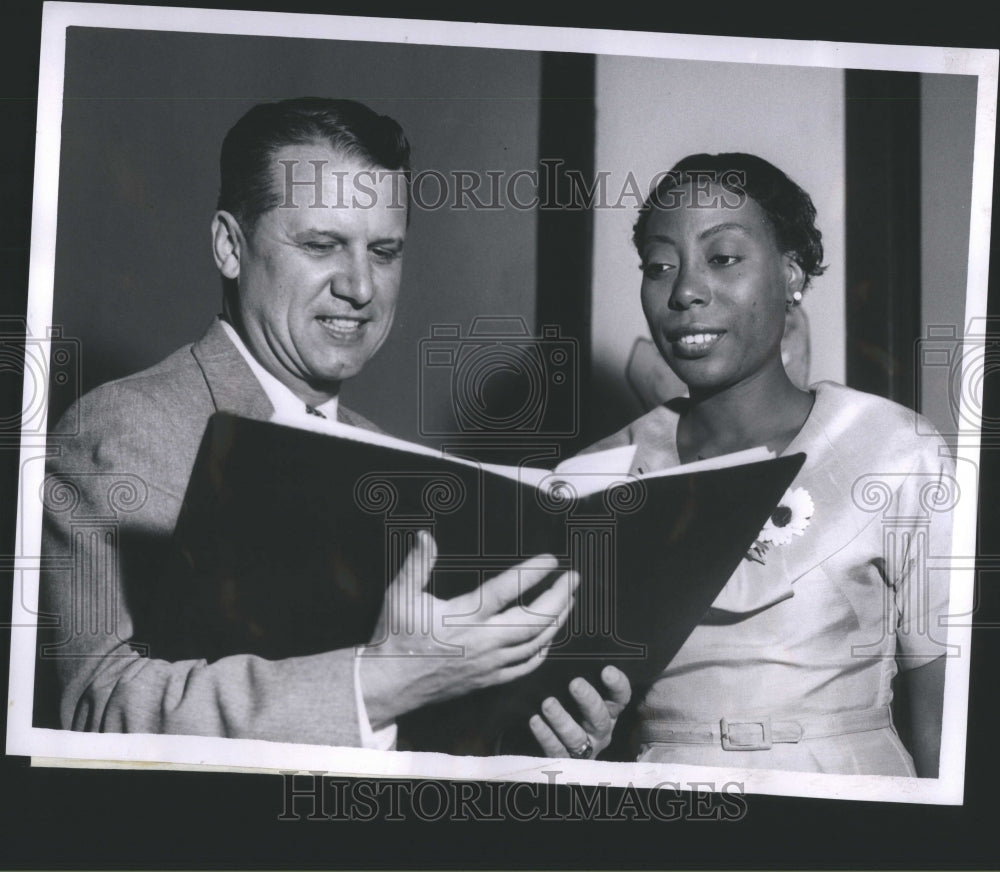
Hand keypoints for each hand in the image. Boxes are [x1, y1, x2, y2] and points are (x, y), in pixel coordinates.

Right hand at [359, 531, 577, 728]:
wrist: (388, 683)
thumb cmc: (395, 636)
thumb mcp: (400, 595)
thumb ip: (416, 564)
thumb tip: (425, 535)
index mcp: (464, 617)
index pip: (507, 590)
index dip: (533, 573)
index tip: (551, 560)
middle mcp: (482, 641)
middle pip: (534, 620)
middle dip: (559, 597)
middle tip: (574, 578)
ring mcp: (489, 663)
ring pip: (536, 644)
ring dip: (558, 621)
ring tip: (570, 601)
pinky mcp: (488, 679)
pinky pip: (525, 666)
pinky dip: (543, 650)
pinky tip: (550, 637)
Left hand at [528, 666, 631, 759]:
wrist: (556, 743)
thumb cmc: (570, 704)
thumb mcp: (579, 691)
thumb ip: (582, 672)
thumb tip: (567, 639)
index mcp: (609, 710)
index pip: (621, 697)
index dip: (617, 684)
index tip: (607, 670)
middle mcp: (600, 729)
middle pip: (600, 717)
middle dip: (588, 700)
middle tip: (574, 683)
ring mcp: (584, 747)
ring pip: (576, 737)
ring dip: (562, 720)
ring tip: (547, 703)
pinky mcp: (564, 760)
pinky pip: (555, 750)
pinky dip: (545, 735)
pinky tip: (534, 721)